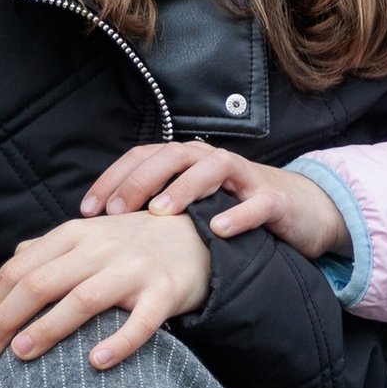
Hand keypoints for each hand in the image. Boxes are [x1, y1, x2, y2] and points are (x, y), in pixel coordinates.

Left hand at [0, 209, 212, 368]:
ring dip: (48, 328)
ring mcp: (133, 269)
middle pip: (40, 283)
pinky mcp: (165, 292)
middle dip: (7, 318)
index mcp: (74, 235)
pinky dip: (118, 342)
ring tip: (22, 354)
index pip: (19, 267)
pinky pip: (140, 322)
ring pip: (82, 299)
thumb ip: (50, 249)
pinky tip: (95, 364)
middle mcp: (100, 248)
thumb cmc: (132, 243)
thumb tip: (11, 265)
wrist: (196, 237)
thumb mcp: (89, 235)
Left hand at [81, 137, 350, 264]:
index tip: (88, 210)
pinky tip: (219, 231)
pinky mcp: (274, 199)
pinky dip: (238, 214)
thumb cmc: (232, 210)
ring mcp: (245, 178)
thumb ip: (152, 209)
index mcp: (187, 160)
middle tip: (118, 212)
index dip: (113, 178)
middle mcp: (212, 160)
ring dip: (185, 188)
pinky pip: (256, 203)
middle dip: (141, 180)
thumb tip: (99, 232)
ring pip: (213, 168)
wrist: (299, 211)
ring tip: (162, 212)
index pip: (143, 157)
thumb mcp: (189, 207)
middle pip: (172, 155)